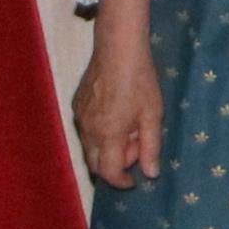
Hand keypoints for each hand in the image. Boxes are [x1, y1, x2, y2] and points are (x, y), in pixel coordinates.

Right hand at [75, 0, 166, 188]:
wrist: (118, 48)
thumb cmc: (140, 80)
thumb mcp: (152, 115)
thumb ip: (151, 147)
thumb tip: (150, 174)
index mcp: (107, 135)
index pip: (108, 172)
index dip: (121, 181)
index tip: (133, 181)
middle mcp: (87, 130)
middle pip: (94, 164)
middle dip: (114, 166)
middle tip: (135, 147)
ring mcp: (79, 116)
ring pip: (89, 147)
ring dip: (107, 148)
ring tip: (129, 126)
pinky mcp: (76, 104)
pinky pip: (85, 130)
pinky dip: (99, 133)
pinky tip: (116, 115)